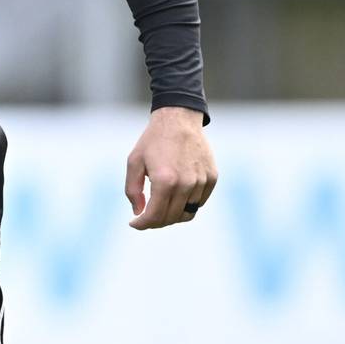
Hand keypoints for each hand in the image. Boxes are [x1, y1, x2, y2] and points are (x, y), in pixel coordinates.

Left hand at [125, 106, 216, 229]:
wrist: (179, 119)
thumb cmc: (153, 141)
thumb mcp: (134, 162)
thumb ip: (132, 190)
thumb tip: (139, 212)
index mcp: (165, 181)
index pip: (154, 216)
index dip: (142, 224)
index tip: (134, 223)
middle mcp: (185, 184)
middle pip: (171, 218)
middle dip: (155, 222)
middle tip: (145, 217)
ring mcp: (201, 181)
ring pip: (187, 213)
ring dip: (172, 216)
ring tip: (161, 208)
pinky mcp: (212, 177)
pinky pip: (199, 202)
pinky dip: (187, 205)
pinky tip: (176, 197)